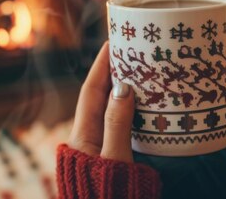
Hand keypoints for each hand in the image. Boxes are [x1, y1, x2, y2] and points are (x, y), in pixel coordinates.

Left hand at [67, 42, 134, 162]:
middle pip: (99, 98)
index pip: (91, 91)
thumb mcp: (115, 158)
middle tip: (130, 54)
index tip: (111, 43)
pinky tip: (142, 108)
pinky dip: (128, 111)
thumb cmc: (110, 196)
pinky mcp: (108, 160)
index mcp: (83, 137)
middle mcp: (86, 140)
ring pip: (108, 111)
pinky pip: (117, 126)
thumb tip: (123, 87)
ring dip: (122, 92)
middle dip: (112, 75)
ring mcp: (96, 150)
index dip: (100, 65)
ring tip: (140, 74)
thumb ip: (118, 124)